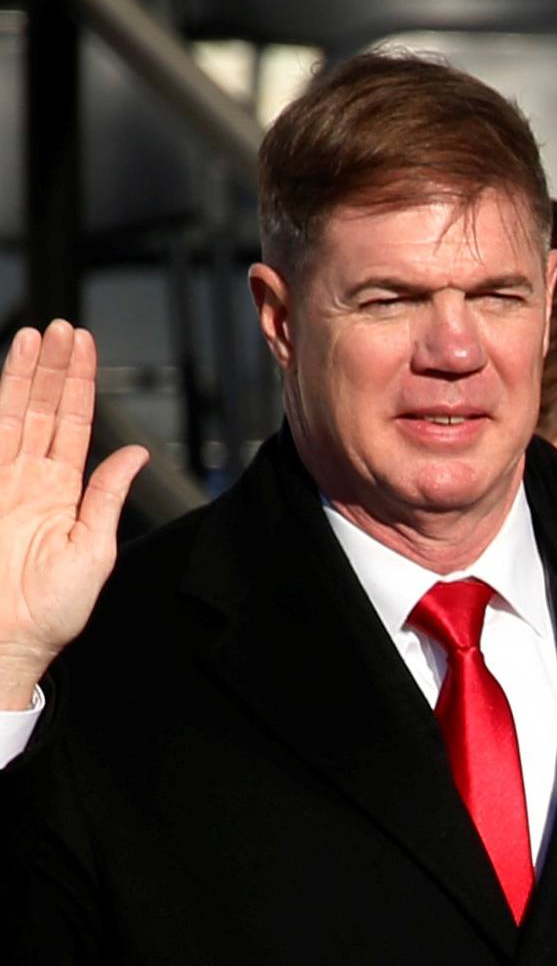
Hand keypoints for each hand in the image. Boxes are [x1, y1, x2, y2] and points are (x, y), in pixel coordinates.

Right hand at [0, 322, 146, 708]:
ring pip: (11, 415)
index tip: (83, 346)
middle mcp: (29, 479)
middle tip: (62, 326)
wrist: (8, 639)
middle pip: (42, 409)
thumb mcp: (95, 549)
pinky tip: (6, 380)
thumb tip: (136, 453)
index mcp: (63, 492)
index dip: (78, 384)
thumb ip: (107, 496)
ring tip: (34, 336)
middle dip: (52, 367)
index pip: (73, 425)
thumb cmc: (53, 609)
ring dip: (22, 375)